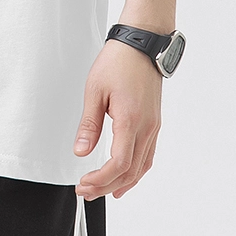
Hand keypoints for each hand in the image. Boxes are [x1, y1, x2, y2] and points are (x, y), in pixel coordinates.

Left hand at [72, 37, 161, 198]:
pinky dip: (136, 171)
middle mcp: (146, 127)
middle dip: (107, 186)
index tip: (84, 184)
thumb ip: (89, 124)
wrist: (142, 44)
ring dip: (123, 183)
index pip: (119, 164)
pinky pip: (148, 155)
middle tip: (86, 191)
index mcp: (131, 120)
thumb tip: (81, 150)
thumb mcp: (95, 90)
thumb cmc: (119, 61)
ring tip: (103, 190)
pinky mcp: (154, 122)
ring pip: (142, 167)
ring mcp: (153, 126)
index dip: (101, 180)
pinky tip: (126, 175)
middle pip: (130, 171)